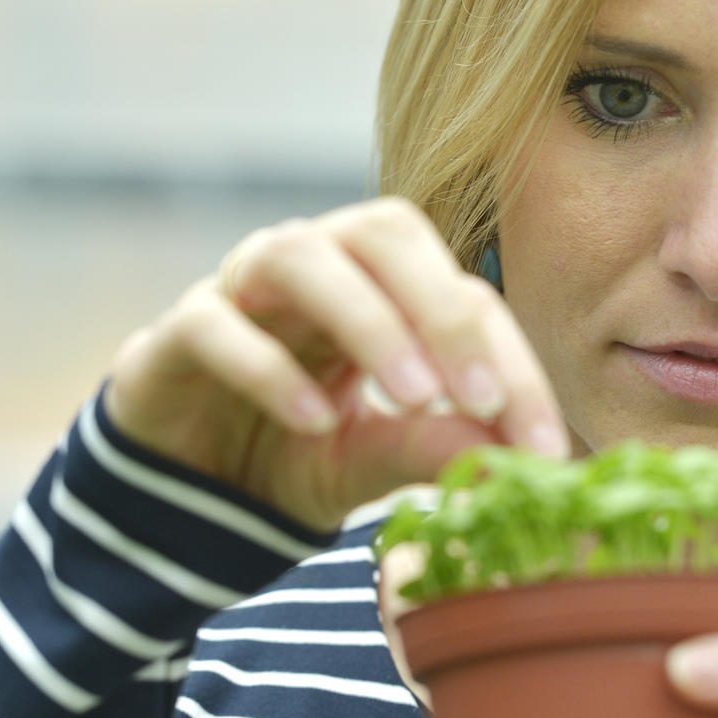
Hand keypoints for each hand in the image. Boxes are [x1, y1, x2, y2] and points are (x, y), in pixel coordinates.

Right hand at [102, 196, 568, 532]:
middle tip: (480, 397)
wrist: (180, 485)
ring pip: (301, 256)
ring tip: (410, 395)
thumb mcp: (369, 460)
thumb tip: (513, 458)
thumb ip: (428, 447)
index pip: (461, 294)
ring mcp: (239, 288)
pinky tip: (312, 422)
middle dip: (442, 309)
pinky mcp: (175, 331)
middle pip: (385, 232)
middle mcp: (314, 265)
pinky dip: (267, 368)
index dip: (511, 364)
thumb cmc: (289, 451)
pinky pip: (216, 322)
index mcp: (379, 286)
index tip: (542, 447)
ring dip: (367, 320)